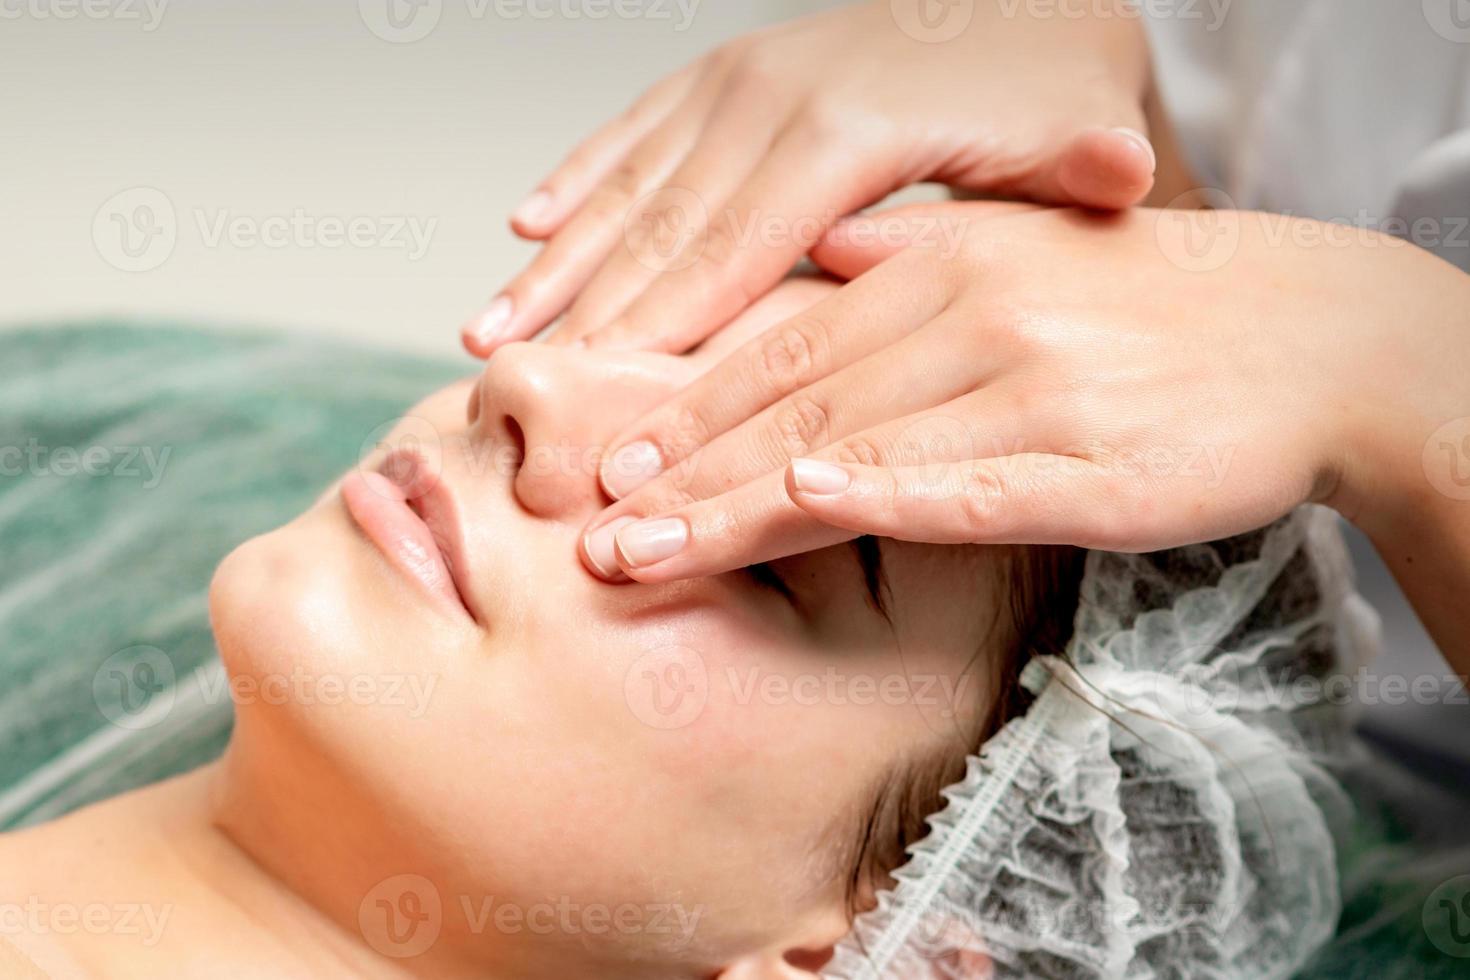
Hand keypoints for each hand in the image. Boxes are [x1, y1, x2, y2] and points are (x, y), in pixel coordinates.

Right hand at [462, 0, 1155, 356]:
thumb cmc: (1048, 81)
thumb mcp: (1079, 126)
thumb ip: (1079, 166)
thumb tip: (1119, 176)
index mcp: (849, 132)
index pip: (738, 251)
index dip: (666, 332)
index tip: (606, 399)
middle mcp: (774, 97)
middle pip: (662, 228)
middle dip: (582, 313)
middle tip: (506, 383)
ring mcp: (739, 78)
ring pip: (630, 185)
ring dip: (557, 263)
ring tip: (486, 329)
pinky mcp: (725, 73)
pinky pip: (636, 131)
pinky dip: (579, 181)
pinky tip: (526, 227)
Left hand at [577, 202, 1469, 593]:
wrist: (1311, 334)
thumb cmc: (1152, 303)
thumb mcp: (1022, 250)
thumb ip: (912, 249)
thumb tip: (816, 252)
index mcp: (944, 265)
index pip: (783, 347)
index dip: (686, 405)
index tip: (608, 456)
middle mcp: (972, 316)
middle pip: (793, 403)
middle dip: (680, 468)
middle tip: (587, 520)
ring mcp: (1028, 388)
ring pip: (853, 448)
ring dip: (737, 502)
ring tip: (645, 550)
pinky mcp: (1087, 462)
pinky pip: (966, 483)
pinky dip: (881, 495)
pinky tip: (807, 508)